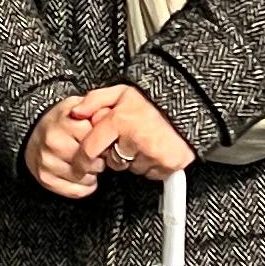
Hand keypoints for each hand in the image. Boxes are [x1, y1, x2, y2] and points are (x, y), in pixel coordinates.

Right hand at [24, 99, 106, 198]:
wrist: (31, 132)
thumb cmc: (61, 120)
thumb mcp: (77, 104)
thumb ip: (95, 105)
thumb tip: (109, 116)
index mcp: (65, 121)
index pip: (97, 137)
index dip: (104, 140)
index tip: (103, 139)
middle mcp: (53, 142)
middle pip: (92, 160)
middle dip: (100, 158)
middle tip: (98, 153)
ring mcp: (48, 162)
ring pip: (85, 177)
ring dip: (93, 173)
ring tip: (90, 164)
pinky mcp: (45, 179)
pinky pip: (76, 191)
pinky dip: (85, 186)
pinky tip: (85, 176)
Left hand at [73, 83, 196, 180]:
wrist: (189, 103)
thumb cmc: (153, 99)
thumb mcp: (120, 92)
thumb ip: (94, 100)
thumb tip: (75, 113)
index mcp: (120, 121)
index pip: (90, 149)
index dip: (82, 159)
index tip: (81, 164)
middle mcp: (136, 139)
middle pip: (112, 161)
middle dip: (116, 153)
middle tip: (128, 137)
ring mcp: (154, 153)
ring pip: (132, 169)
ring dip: (134, 159)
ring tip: (145, 140)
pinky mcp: (169, 164)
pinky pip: (151, 174)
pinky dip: (151, 165)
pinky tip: (155, 148)